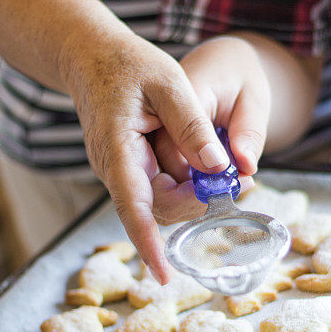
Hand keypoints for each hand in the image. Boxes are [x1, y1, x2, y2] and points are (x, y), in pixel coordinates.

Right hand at [59, 28, 253, 282]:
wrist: (92, 56)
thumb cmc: (129, 64)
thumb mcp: (170, 84)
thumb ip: (192, 126)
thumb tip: (218, 168)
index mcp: (118, 150)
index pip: (133, 207)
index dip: (149, 244)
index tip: (164, 275)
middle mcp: (114, 169)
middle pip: (157, 208)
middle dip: (197, 204)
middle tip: (237, 184)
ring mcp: (120, 171)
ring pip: (161, 201)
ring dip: (194, 193)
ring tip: (227, 173)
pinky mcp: (130, 169)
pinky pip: (159, 187)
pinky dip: (185, 182)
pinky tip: (206, 166)